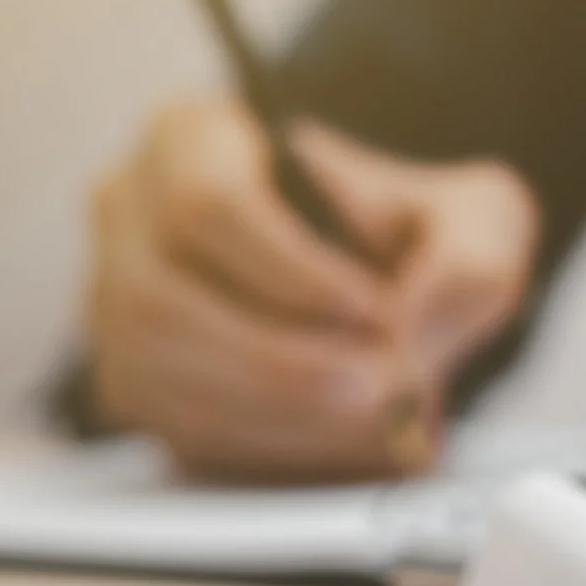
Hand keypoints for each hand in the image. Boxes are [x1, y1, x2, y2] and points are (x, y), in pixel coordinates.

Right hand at [85, 96, 538, 480]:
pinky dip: (265, 447)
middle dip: (282, 364)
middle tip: (381, 391)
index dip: (288, 270)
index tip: (373, 311)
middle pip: (161, 302)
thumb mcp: (473, 216)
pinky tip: (343, 445)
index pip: (206, 201)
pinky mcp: (133, 377)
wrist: (392, 271)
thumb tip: (407, 334)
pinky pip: (172, 428)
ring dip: (275, 414)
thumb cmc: (416, 227)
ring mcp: (112, 299)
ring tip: (375, 423)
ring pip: (156, 374)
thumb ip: (466, 260)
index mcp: (193, 138)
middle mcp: (129, 214)